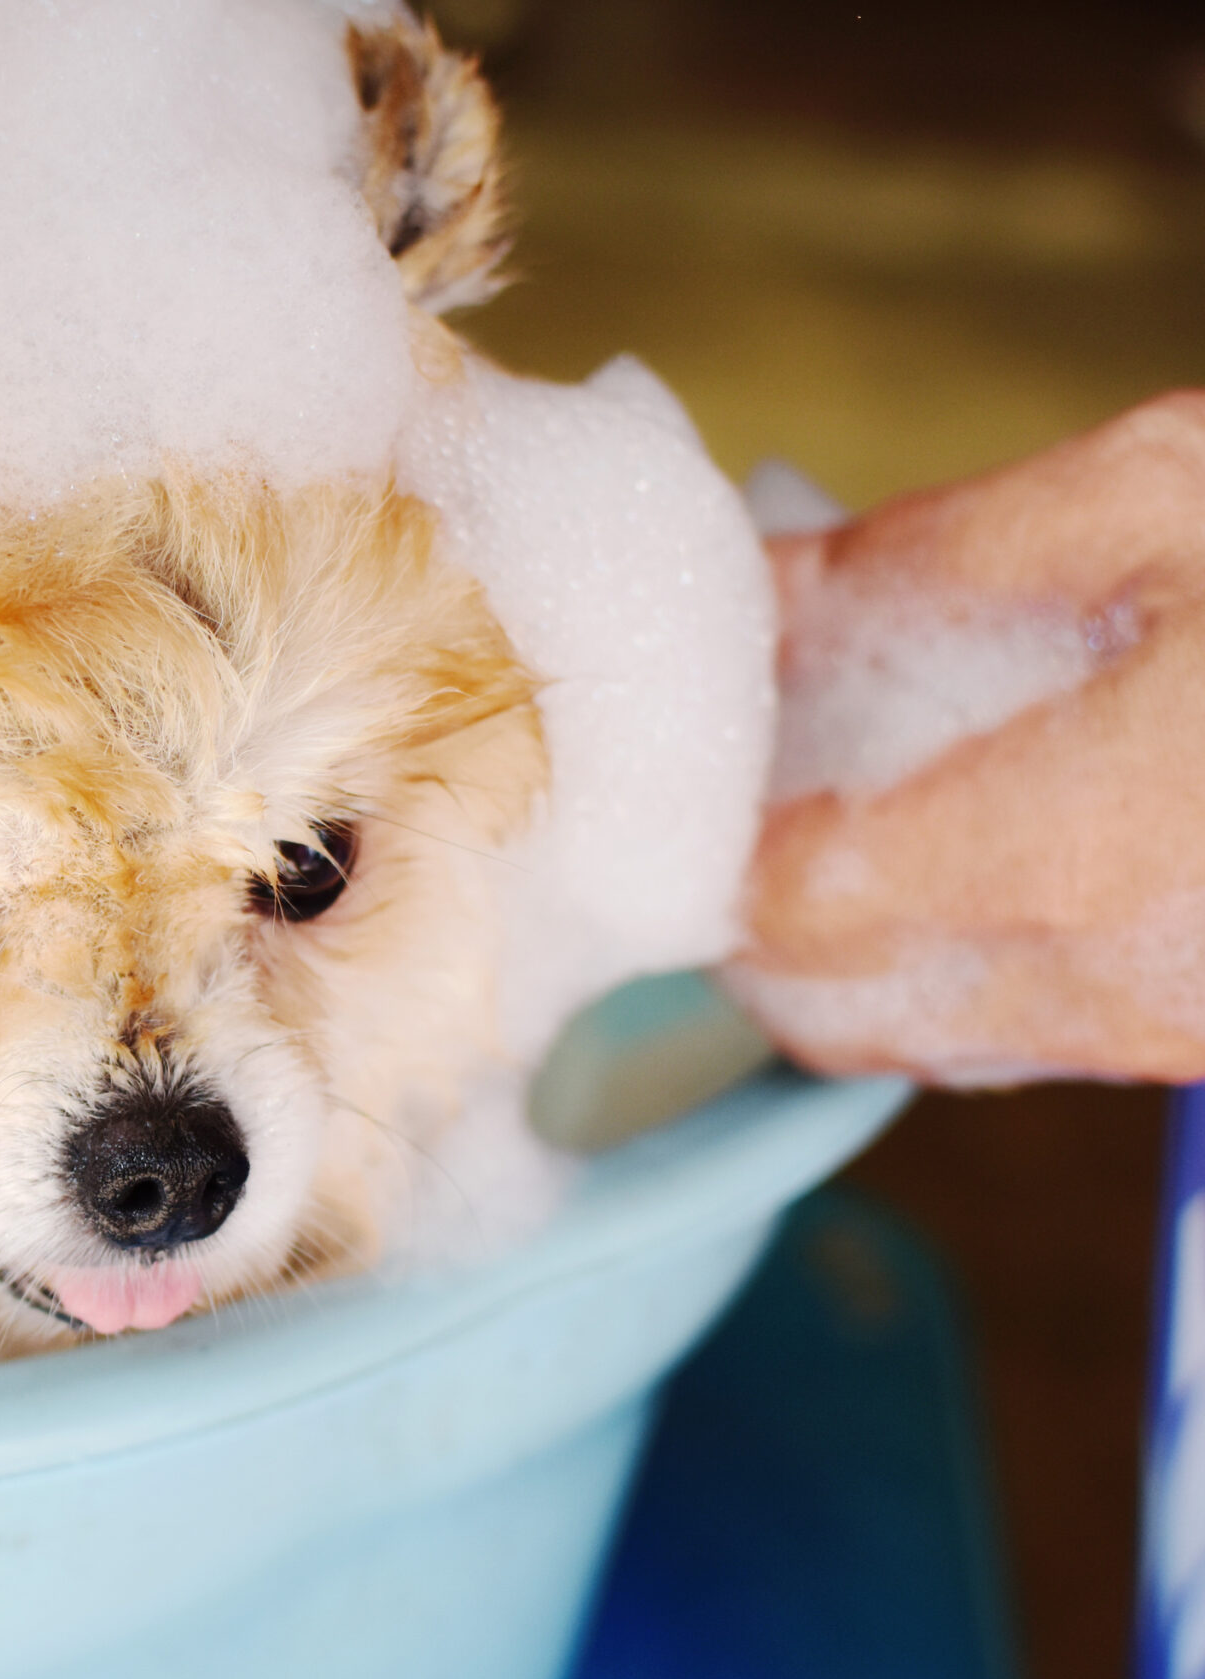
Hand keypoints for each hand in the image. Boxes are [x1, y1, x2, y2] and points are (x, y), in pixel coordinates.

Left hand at [728, 392, 1204, 1083]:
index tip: (668, 761)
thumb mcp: (1166, 496)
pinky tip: (952, 843)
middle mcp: (1113, 983)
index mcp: (1079, 844)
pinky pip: (1018, 1037)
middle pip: (820, 1006)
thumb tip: (757, 579)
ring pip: (913, 1037)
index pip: (781, 910)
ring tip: (823, 804)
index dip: (694, 844)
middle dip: (741, 911)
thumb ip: (930, 553)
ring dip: (834, 947)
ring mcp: (1173, 1037)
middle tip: (720, 787)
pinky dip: (939, 964)